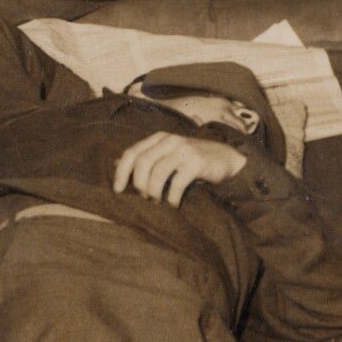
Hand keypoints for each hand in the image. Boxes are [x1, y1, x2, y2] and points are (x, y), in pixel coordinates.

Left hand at [113, 132, 248, 207]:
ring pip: (157, 173)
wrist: (226, 158)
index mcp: (159, 138)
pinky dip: (172, 198)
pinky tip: (174, 204)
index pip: (132, 153)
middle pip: (142, 163)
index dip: (122, 173)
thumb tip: (115, 164)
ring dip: (154, 192)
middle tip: (146, 198)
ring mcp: (184, 150)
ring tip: (158, 201)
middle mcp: (170, 140)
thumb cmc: (192, 159)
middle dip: (140, 185)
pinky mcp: (197, 162)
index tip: (118, 190)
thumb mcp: (167, 154)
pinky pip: (176, 183)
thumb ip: (145, 157)